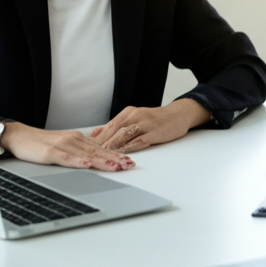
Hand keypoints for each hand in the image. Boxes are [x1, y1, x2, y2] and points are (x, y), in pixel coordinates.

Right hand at [1, 122, 134, 171]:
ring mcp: (62, 145)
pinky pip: (65, 157)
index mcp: (78, 140)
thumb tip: (95, 160)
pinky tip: (86, 165)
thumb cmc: (41, 144)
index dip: (116, 155)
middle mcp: (73, 140)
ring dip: (102, 161)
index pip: (101, 149)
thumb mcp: (64, 147)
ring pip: (86, 154)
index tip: (130, 161)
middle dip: (115, 158)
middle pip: (98, 151)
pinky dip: (76, 161)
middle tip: (129, 165)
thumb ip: (79, 152)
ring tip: (115, 166)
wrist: (19, 136)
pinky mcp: (50, 151)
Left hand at [91, 99, 210, 152]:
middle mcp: (135, 115)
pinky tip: (123, 154)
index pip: (109, 125)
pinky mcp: (155, 132)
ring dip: (113, 145)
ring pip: (125, 134)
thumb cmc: (155, 120)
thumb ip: (116, 126)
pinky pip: (140, 140)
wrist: (178, 114)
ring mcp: (145, 123)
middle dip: (102, 142)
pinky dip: (130, 147)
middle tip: (91, 153)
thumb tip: (95, 134)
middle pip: (114, 129)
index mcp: (128, 112)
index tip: (87, 148)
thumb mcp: (135, 119)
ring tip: (103, 154)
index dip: (98, 138)